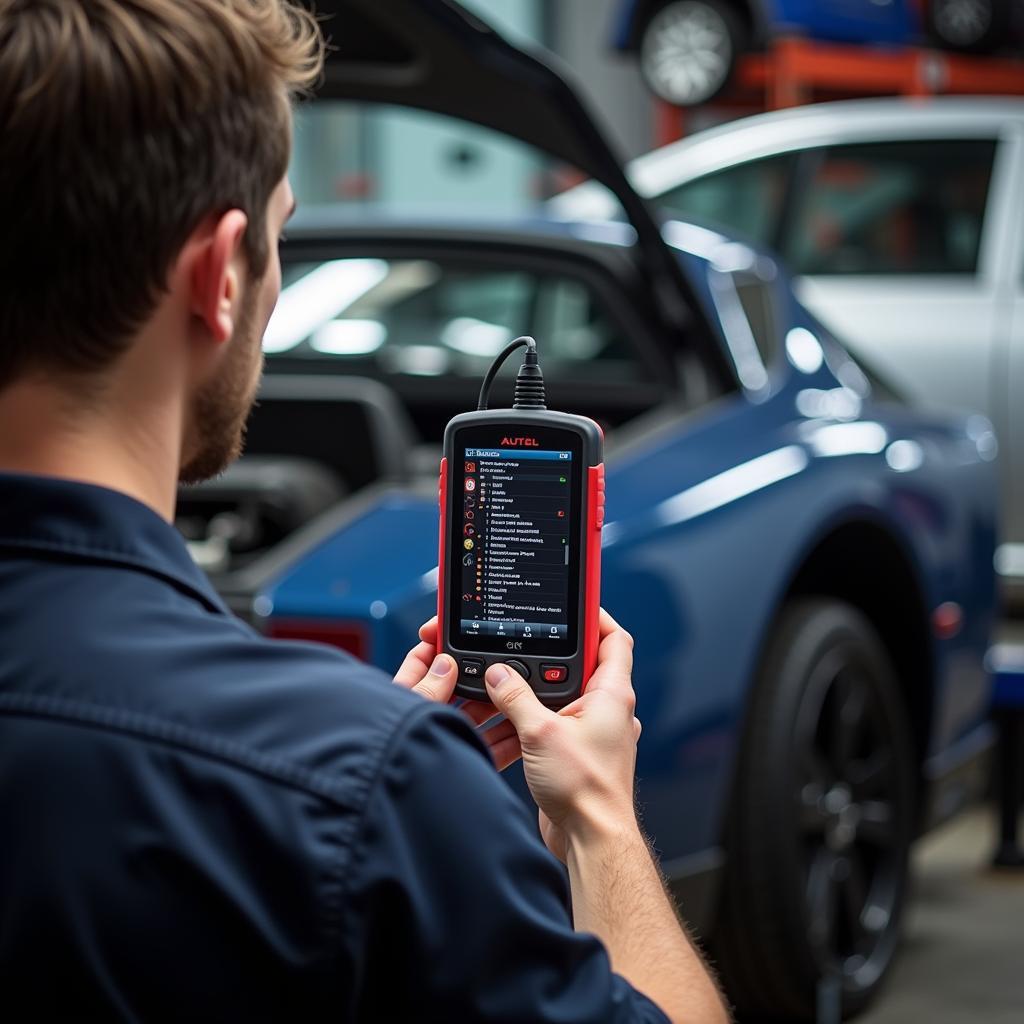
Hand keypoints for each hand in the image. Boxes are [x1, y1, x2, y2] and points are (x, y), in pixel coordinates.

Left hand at [394, 618, 522, 770]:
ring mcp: (444, 744)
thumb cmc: (388, 756)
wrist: (396, 807)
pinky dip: (505, 739)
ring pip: (475, 718)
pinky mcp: (463, 767)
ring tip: (514, 695)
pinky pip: (489, 747)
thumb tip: (445, 664)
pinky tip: (520, 729)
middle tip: (497, 665)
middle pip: (454, 691)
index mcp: (401, 704)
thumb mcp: (410, 713)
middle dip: (476, 678)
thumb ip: (429, 689)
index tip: (455, 634)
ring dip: (495, 708)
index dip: (436, 647)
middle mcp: (422, 722)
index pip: (420, 665)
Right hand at [484, 610, 640, 861]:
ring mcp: (590, 731)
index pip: (613, 638)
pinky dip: (522, 727)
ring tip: (495, 696)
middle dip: (540, 662)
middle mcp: (605, 708)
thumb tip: (497, 673)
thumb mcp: (541, 732)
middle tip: (515, 651)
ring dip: (523, 700)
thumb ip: (515, 696)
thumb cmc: (586, 789)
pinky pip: (545, 727)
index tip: (573, 603)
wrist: (591, 840)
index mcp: (611, 693)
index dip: (596, 616)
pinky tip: (498, 731)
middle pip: (574, 667)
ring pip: (554, 700)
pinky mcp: (573, 753)